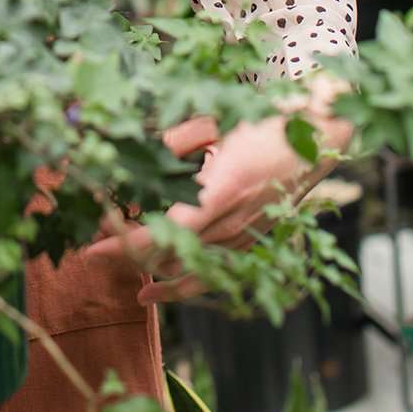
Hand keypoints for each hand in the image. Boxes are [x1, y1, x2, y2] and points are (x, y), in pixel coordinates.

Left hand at [86, 92, 352, 306]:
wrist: (320, 136)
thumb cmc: (265, 121)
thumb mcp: (215, 123)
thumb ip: (173, 142)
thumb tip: (131, 156)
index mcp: (222, 190)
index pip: (161, 233)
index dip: (123, 244)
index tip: (91, 247)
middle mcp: (235, 223)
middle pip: (169, 255)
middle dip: (127, 253)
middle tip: (93, 247)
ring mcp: (247, 237)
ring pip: (189, 270)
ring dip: (149, 268)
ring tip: (116, 264)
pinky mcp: (255, 242)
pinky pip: (213, 275)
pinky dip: (182, 285)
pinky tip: (157, 290)